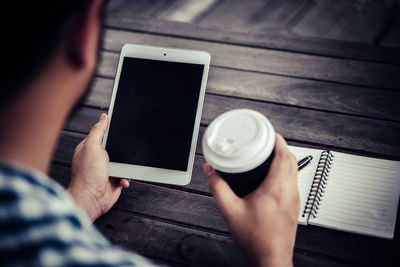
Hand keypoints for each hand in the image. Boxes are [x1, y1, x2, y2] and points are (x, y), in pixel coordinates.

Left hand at [67, 113, 129, 220]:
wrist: (92, 199)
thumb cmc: (87, 176)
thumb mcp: (92, 147)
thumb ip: (98, 131)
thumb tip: (103, 118)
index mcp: (89, 147)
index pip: (102, 133)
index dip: (110, 129)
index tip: (120, 126)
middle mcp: (97, 158)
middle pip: (115, 147)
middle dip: (122, 150)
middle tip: (122, 152)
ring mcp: (106, 169)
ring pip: (123, 161)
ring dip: (125, 166)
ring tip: (121, 169)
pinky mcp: (114, 180)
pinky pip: (126, 175)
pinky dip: (126, 177)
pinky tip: (121, 179)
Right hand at [204, 134, 298, 266]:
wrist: (271, 259)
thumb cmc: (256, 240)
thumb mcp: (230, 211)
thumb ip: (218, 188)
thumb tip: (210, 171)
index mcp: (276, 189)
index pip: (283, 154)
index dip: (277, 139)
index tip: (269, 132)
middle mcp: (289, 191)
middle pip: (291, 158)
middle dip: (279, 146)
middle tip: (266, 141)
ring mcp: (294, 199)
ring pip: (294, 169)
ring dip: (284, 158)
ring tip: (268, 155)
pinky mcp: (294, 205)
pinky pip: (293, 180)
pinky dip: (285, 170)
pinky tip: (272, 175)